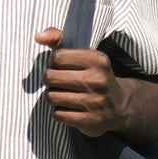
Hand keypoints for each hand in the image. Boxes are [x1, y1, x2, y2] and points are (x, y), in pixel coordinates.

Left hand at [36, 28, 157, 143]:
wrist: (119, 106)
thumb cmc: (93, 75)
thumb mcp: (82, 54)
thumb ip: (58, 39)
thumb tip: (38, 37)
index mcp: (98, 60)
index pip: (57, 57)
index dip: (54, 62)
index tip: (60, 66)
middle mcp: (98, 80)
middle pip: (51, 77)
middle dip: (49, 79)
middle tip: (57, 82)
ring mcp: (95, 102)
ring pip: (52, 97)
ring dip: (52, 96)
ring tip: (62, 95)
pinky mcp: (90, 121)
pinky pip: (58, 114)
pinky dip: (59, 111)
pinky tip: (69, 108)